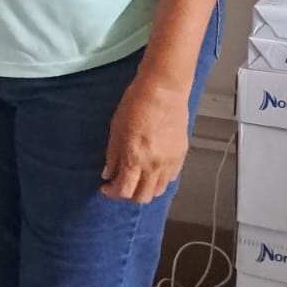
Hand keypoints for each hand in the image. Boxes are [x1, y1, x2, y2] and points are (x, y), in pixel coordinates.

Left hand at [102, 70, 190, 204]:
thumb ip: (112, 155)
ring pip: (158, 191)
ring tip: (136, 178)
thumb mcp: (116, 129)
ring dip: (144, 189)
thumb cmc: (136, 103)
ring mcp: (170, 161)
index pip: (124, 190)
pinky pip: (170, 178)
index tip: (106, 187)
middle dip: (128, 195)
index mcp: (135, 158)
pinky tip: (151, 170)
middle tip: (120, 184)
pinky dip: (159, 180)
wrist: (164, 89)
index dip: (112, 192)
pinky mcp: (181, 155)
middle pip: (142, 197)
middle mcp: (154, 165)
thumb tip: (108, 174)